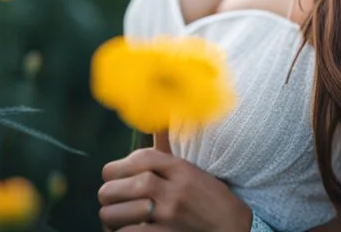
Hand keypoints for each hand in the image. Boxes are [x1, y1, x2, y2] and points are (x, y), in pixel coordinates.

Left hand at [99, 147, 252, 231]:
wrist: (232, 228)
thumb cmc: (209, 197)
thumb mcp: (191, 169)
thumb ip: (168, 147)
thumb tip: (157, 120)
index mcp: (180, 168)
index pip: (138, 159)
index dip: (117, 167)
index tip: (113, 175)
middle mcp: (173, 190)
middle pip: (120, 185)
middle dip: (108, 192)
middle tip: (110, 198)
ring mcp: (168, 216)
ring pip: (116, 212)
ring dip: (110, 215)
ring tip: (114, 216)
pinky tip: (125, 229)